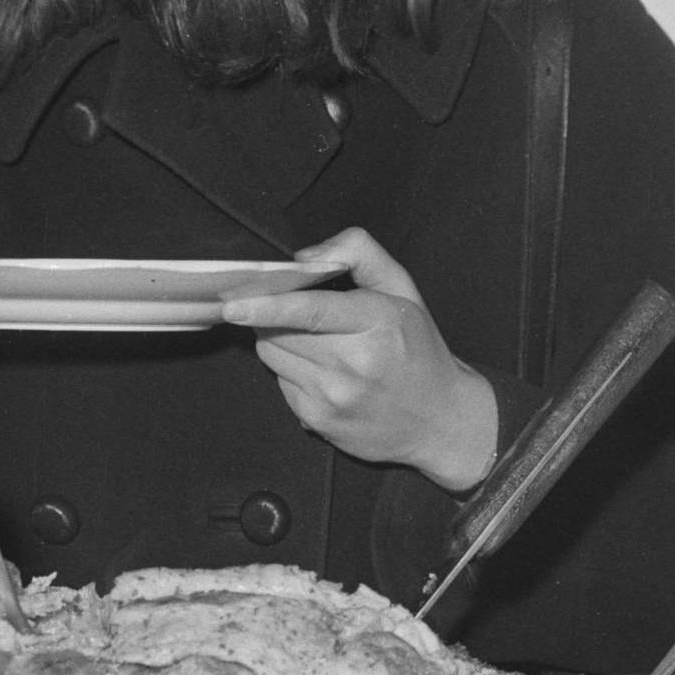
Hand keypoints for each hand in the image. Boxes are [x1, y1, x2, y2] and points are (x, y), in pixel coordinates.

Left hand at [220, 228, 496, 489]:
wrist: (441, 421)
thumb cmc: (418, 349)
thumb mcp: (402, 289)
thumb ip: (358, 253)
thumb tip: (303, 258)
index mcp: (378, 323)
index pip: (311, 311)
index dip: (267, 306)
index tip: (233, 304)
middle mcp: (354, 365)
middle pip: (278, 332)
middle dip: (274, 315)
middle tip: (299, 313)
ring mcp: (333, 398)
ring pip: (272, 356)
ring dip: (279, 342)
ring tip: (316, 343)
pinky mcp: (318, 422)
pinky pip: (280, 383)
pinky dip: (291, 371)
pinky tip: (323, 372)